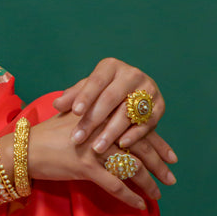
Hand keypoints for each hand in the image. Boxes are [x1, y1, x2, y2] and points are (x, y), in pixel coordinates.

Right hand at [27, 112, 161, 209]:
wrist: (24, 148)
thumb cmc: (48, 135)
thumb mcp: (77, 119)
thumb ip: (100, 120)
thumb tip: (120, 128)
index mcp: (105, 116)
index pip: (139, 129)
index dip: (158, 144)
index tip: (172, 156)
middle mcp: (104, 129)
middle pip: (141, 148)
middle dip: (159, 166)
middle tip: (171, 179)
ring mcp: (95, 148)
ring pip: (131, 167)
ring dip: (148, 184)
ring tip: (157, 195)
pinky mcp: (85, 166)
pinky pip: (114, 184)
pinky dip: (129, 197)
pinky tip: (139, 205)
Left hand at [52, 57, 176, 166]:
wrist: (131, 96)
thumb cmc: (100, 94)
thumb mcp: (86, 92)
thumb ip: (72, 97)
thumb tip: (57, 104)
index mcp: (111, 67)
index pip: (96, 81)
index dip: (85, 96)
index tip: (74, 112)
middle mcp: (132, 74)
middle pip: (111, 98)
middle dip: (93, 120)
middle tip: (77, 139)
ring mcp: (148, 89)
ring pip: (128, 112)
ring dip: (111, 132)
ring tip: (96, 148)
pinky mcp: (159, 106)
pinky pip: (147, 122)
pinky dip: (135, 134)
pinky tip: (121, 145)